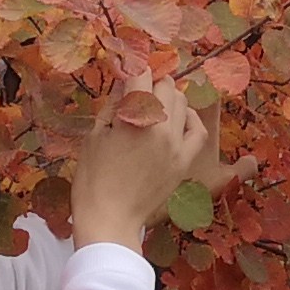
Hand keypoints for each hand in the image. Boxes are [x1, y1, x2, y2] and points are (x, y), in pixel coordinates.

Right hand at [68, 85, 219, 251]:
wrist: (109, 220)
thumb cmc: (92, 180)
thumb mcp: (94, 136)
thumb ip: (112, 106)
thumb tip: (124, 83)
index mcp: (134, 116)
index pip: (140, 76)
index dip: (132, 69)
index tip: (127, 70)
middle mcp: (160, 124)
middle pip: (164, 85)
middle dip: (150, 83)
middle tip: (137, 91)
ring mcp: (176, 143)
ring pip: (182, 102)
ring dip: (168, 98)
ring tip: (153, 107)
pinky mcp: (184, 161)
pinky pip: (197, 130)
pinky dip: (189, 119)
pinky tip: (177, 120)